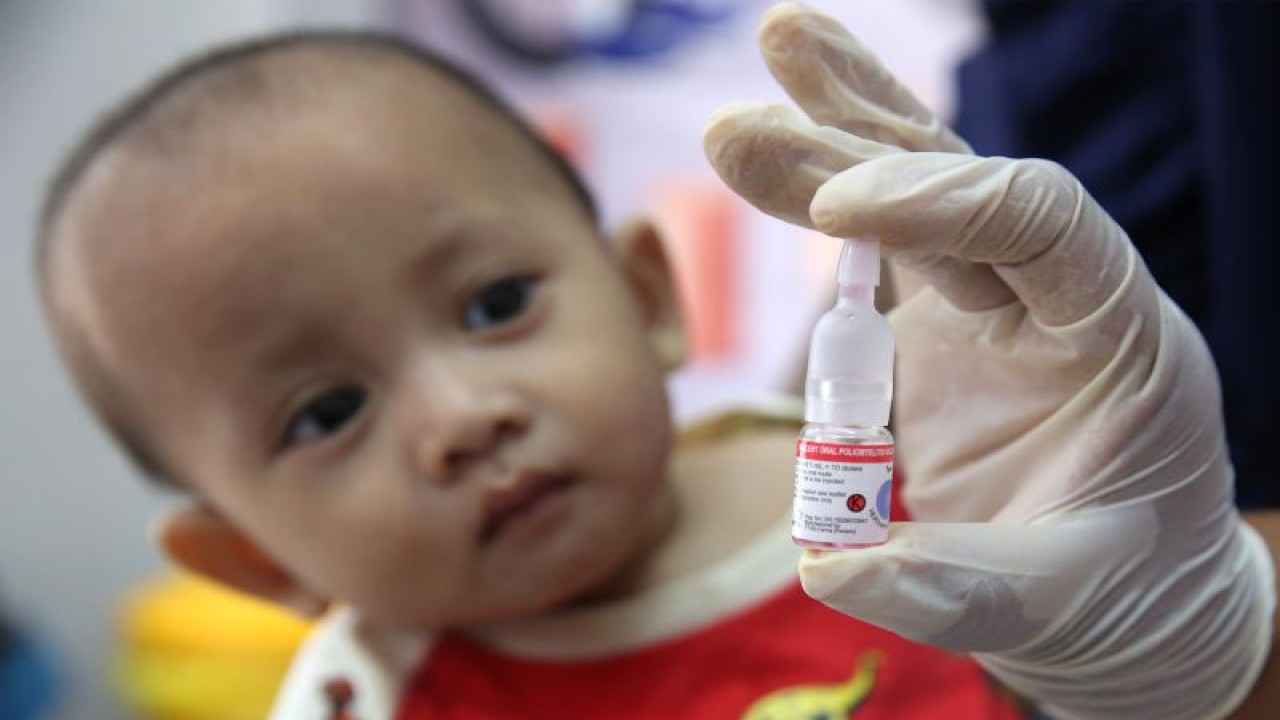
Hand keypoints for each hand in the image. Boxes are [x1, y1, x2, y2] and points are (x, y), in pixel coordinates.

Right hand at [705, 5, 1273, 718]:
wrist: (1120, 587)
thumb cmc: (1108, 592)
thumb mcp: (1047, 606)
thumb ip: (947, 590)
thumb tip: (827, 568)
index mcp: (1114, 334)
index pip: (1039, 220)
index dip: (939, 202)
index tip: (832, 214)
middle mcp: (1053, 295)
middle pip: (958, 187)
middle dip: (852, 151)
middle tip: (737, 129)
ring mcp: (991, 302)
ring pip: (918, 189)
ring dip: (838, 131)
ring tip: (770, 55)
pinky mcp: (937, 323)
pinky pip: (881, 241)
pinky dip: (827, 185)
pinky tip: (775, 129)